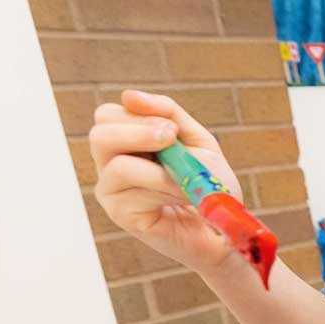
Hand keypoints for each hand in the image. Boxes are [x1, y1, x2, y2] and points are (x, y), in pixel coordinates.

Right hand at [89, 89, 242, 272]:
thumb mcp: (196, 140)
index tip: (172, 129)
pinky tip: (182, 198)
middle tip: (171, 141)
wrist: (224, 228)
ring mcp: (112, 191)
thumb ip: (168, 113)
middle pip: (99, 134)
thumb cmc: (209, 184)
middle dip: (138, 132)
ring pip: (117, 164)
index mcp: (126, 142)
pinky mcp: (120, 214)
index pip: (108, 115)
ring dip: (162, 169)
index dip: (138, 114)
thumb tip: (129, 95)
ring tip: (187, 180)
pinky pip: (133, 192)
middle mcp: (111, 164)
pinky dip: (165, 189)